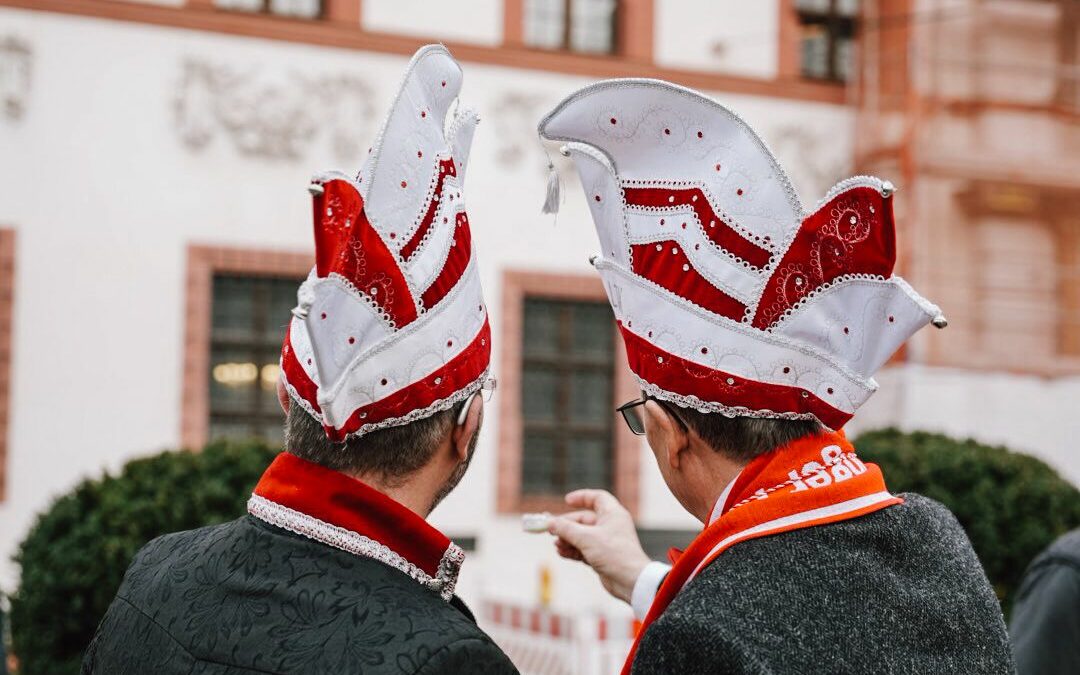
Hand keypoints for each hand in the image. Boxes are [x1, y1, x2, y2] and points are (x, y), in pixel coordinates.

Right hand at [547, 489, 650, 603]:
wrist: (630, 581)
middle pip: (584, 520)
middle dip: (567, 525)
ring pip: (582, 536)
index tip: (567, 501)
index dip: (582, 497)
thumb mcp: (586, 538)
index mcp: (612, 514)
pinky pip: (583, 549)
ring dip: (568, 540)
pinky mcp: (602, 557)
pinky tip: (562, 553)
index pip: (597, 498)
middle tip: (552, 530)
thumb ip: (566, 529)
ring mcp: (606, 542)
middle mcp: (610, 526)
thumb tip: (550, 523)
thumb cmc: (614, 554)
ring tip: (557, 545)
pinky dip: (573, 550)